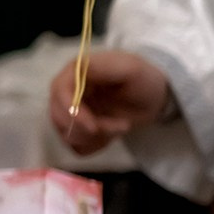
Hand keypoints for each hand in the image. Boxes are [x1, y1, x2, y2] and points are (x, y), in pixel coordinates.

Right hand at [47, 50, 171, 151]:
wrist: (155, 97)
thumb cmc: (143, 79)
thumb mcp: (130, 69)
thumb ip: (103, 67)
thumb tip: (78, 67)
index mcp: (75, 73)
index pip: (59, 93)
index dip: (71, 112)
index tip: (93, 128)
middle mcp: (66, 93)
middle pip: (59, 117)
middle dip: (88, 128)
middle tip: (119, 126)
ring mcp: (70, 113)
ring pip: (67, 134)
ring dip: (96, 137)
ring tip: (121, 126)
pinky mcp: (78, 129)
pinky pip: (76, 146)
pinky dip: (94, 145)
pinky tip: (110, 136)